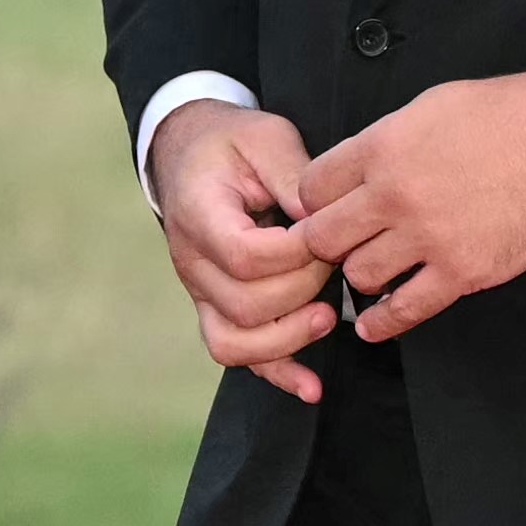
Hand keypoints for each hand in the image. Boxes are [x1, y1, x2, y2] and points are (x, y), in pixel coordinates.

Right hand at [147, 98, 342, 407]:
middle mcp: (192, 261)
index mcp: (199, 214)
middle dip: (303, 290)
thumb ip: (296, 177)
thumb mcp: (268, 138)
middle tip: (334, 261)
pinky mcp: (214, 308)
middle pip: (246, 305)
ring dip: (289, 339)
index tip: (327, 234)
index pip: (245, 256)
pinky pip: (236, 354)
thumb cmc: (233, 144)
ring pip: (235, 342)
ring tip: (328, 318)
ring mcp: (200, 291)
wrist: (190, 154)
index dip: (295, 255)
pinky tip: (312, 387)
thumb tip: (326, 221)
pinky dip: (277, 373)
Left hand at [290, 70, 525, 338]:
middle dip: (326, 241)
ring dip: (362, 274)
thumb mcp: (432, 104)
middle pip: (324, 237)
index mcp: (384, 147)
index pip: (313, 186)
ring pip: (360, 275)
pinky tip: (372, 325)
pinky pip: (405, 311)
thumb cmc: (510, 115)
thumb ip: (386, 139)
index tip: (323, 207)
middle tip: (340, 242)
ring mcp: (428, 239)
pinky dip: (383, 322)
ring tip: (375, 268)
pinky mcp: (462, 273)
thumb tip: (359, 168)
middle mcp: (395, 196)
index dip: (313, 199)